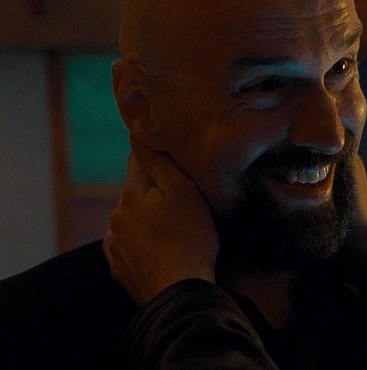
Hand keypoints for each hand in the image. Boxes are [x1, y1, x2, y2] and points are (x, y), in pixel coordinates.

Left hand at [103, 138, 218, 305]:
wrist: (180, 292)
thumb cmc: (190, 238)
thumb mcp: (184, 191)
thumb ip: (159, 162)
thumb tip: (137, 135)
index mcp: (132, 193)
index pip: (138, 159)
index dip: (156, 157)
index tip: (173, 161)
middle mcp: (116, 215)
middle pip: (136, 191)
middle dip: (154, 192)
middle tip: (183, 204)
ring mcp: (115, 244)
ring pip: (132, 219)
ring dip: (148, 220)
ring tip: (175, 232)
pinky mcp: (119, 268)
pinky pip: (130, 246)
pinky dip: (142, 244)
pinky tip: (162, 252)